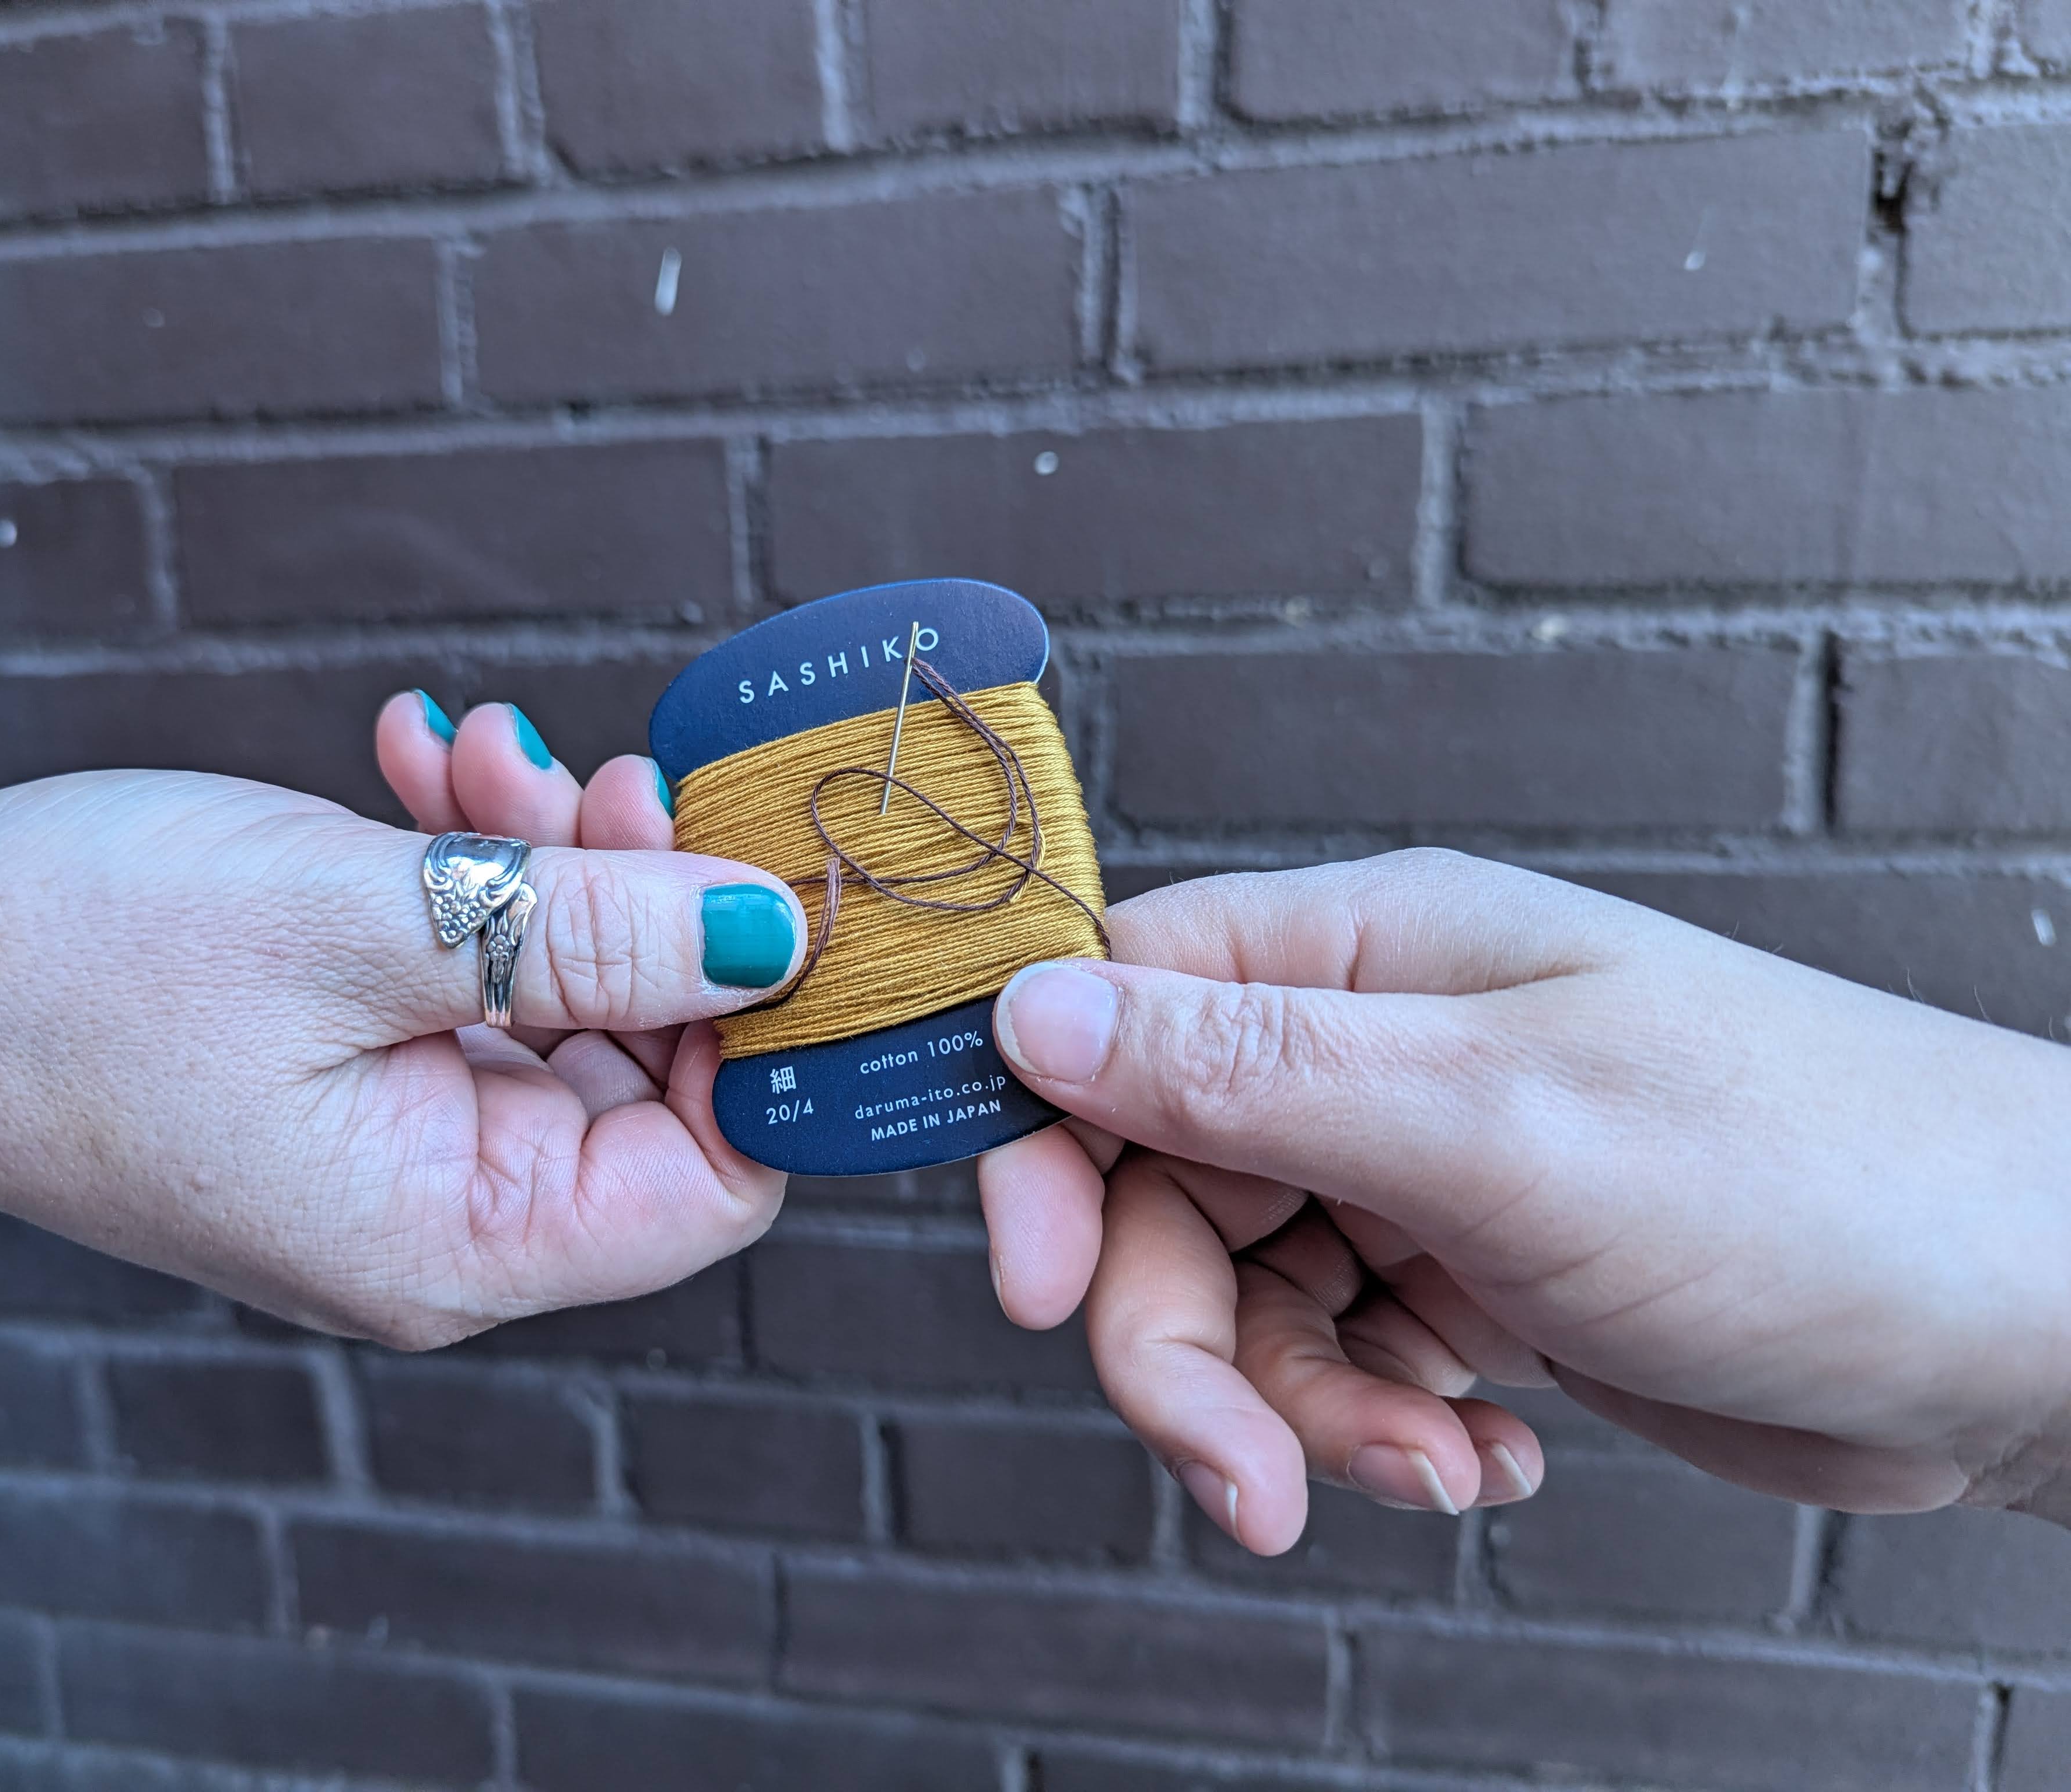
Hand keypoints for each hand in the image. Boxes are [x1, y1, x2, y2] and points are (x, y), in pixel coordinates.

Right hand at [0, 760, 807, 1347]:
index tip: (746, 885)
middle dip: (642, 905)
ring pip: (563, 1000)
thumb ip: (591, 936)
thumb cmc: (67, 966)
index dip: (761, 1038)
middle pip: (650, 1071)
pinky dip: (472, 873)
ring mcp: (397, 1145)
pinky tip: (422, 768)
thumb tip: (773, 933)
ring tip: (478, 754)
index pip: (714, 1181)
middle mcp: (444, 1215)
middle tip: (589, 777)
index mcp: (454, 1238)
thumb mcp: (362, 923)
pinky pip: (473, 977)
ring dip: (547, 862)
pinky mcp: (353, 1073)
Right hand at [981, 851, 2070, 1551]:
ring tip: (1425, 1462)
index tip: (1038, 1281)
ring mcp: (1425, 1165)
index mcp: (1368, 955)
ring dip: (1297, 1410)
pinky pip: (1341, 1355)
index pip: (1115, 1009)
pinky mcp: (1471, 1271)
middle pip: (1163, 1187)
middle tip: (1242, 1475)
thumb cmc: (1811, 1175)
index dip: (1044, 1143)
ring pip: (1246, 1294)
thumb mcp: (1498, 1124)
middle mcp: (1378, 1050)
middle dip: (1180, 1347)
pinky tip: (1486, 1458)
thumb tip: (1032, 1007)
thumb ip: (1248, 1070)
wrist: (2022, 1319)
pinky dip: (1380, 1426)